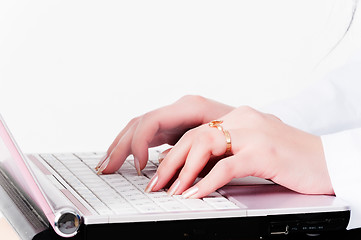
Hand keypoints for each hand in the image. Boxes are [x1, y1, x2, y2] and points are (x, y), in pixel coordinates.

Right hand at [96, 95, 234, 174]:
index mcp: (190, 106)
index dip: (140, 143)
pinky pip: (146, 134)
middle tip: (106, 167)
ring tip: (107, 164)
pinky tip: (124, 158)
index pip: (152, 121)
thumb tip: (167, 167)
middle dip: (120, 146)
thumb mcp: (223, 144)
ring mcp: (175, 116)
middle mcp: (179, 108)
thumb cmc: (245, 134)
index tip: (141, 167)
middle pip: (139, 123)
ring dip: (120, 146)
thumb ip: (196, 154)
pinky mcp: (174, 126)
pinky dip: (133, 147)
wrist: (257, 129)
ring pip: (139, 127)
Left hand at [146, 106, 334, 197]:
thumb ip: (223, 151)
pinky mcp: (264, 151)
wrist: (327, 160)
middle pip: (194, 136)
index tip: (158, 172)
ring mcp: (253, 133)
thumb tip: (190, 164)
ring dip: (184, 171)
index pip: (194, 130)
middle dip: (170, 162)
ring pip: (205, 145)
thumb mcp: (250, 149)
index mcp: (237, 118)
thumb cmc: (288, 158)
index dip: (172, 152)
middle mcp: (242, 119)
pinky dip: (207, 182)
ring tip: (172, 191)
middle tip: (155, 184)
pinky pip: (227, 166)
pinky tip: (196, 195)